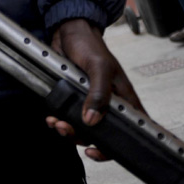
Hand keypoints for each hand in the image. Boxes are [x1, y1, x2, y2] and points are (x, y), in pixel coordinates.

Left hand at [46, 19, 144, 161]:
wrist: (67, 32)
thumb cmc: (90, 45)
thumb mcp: (98, 67)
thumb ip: (98, 94)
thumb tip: (92, 120)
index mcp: (123, 98)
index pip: (131, 129)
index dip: (119, 146)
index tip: (100, 150)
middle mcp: (108, 104)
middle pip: (102, 135)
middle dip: (84, 139)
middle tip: (69, 131)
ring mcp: (90, 103)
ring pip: (82, 130)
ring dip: (68, 131)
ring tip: (57, 123)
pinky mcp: (73, 100)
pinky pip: (68, 119)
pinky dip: (59, 121)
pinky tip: (52, 117)